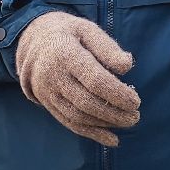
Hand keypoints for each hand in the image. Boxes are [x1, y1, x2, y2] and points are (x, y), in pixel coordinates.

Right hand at [14, 11, 140, 146]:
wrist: (33, 43)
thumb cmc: (69, 34)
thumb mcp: (87, 30)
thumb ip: (107, 47)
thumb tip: (127, 66)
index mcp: (65, 53)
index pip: (93, 80)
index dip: (116, 93)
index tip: (136, 101)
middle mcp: (53, 76)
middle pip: (86, 102)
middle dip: (114, 113)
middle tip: (135, 115)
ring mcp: (48, 93)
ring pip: (78, 116)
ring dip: (105, 124)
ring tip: (128, 122)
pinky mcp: (47, 104)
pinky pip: (70, 123)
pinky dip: (92, 134)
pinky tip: (112, 139)